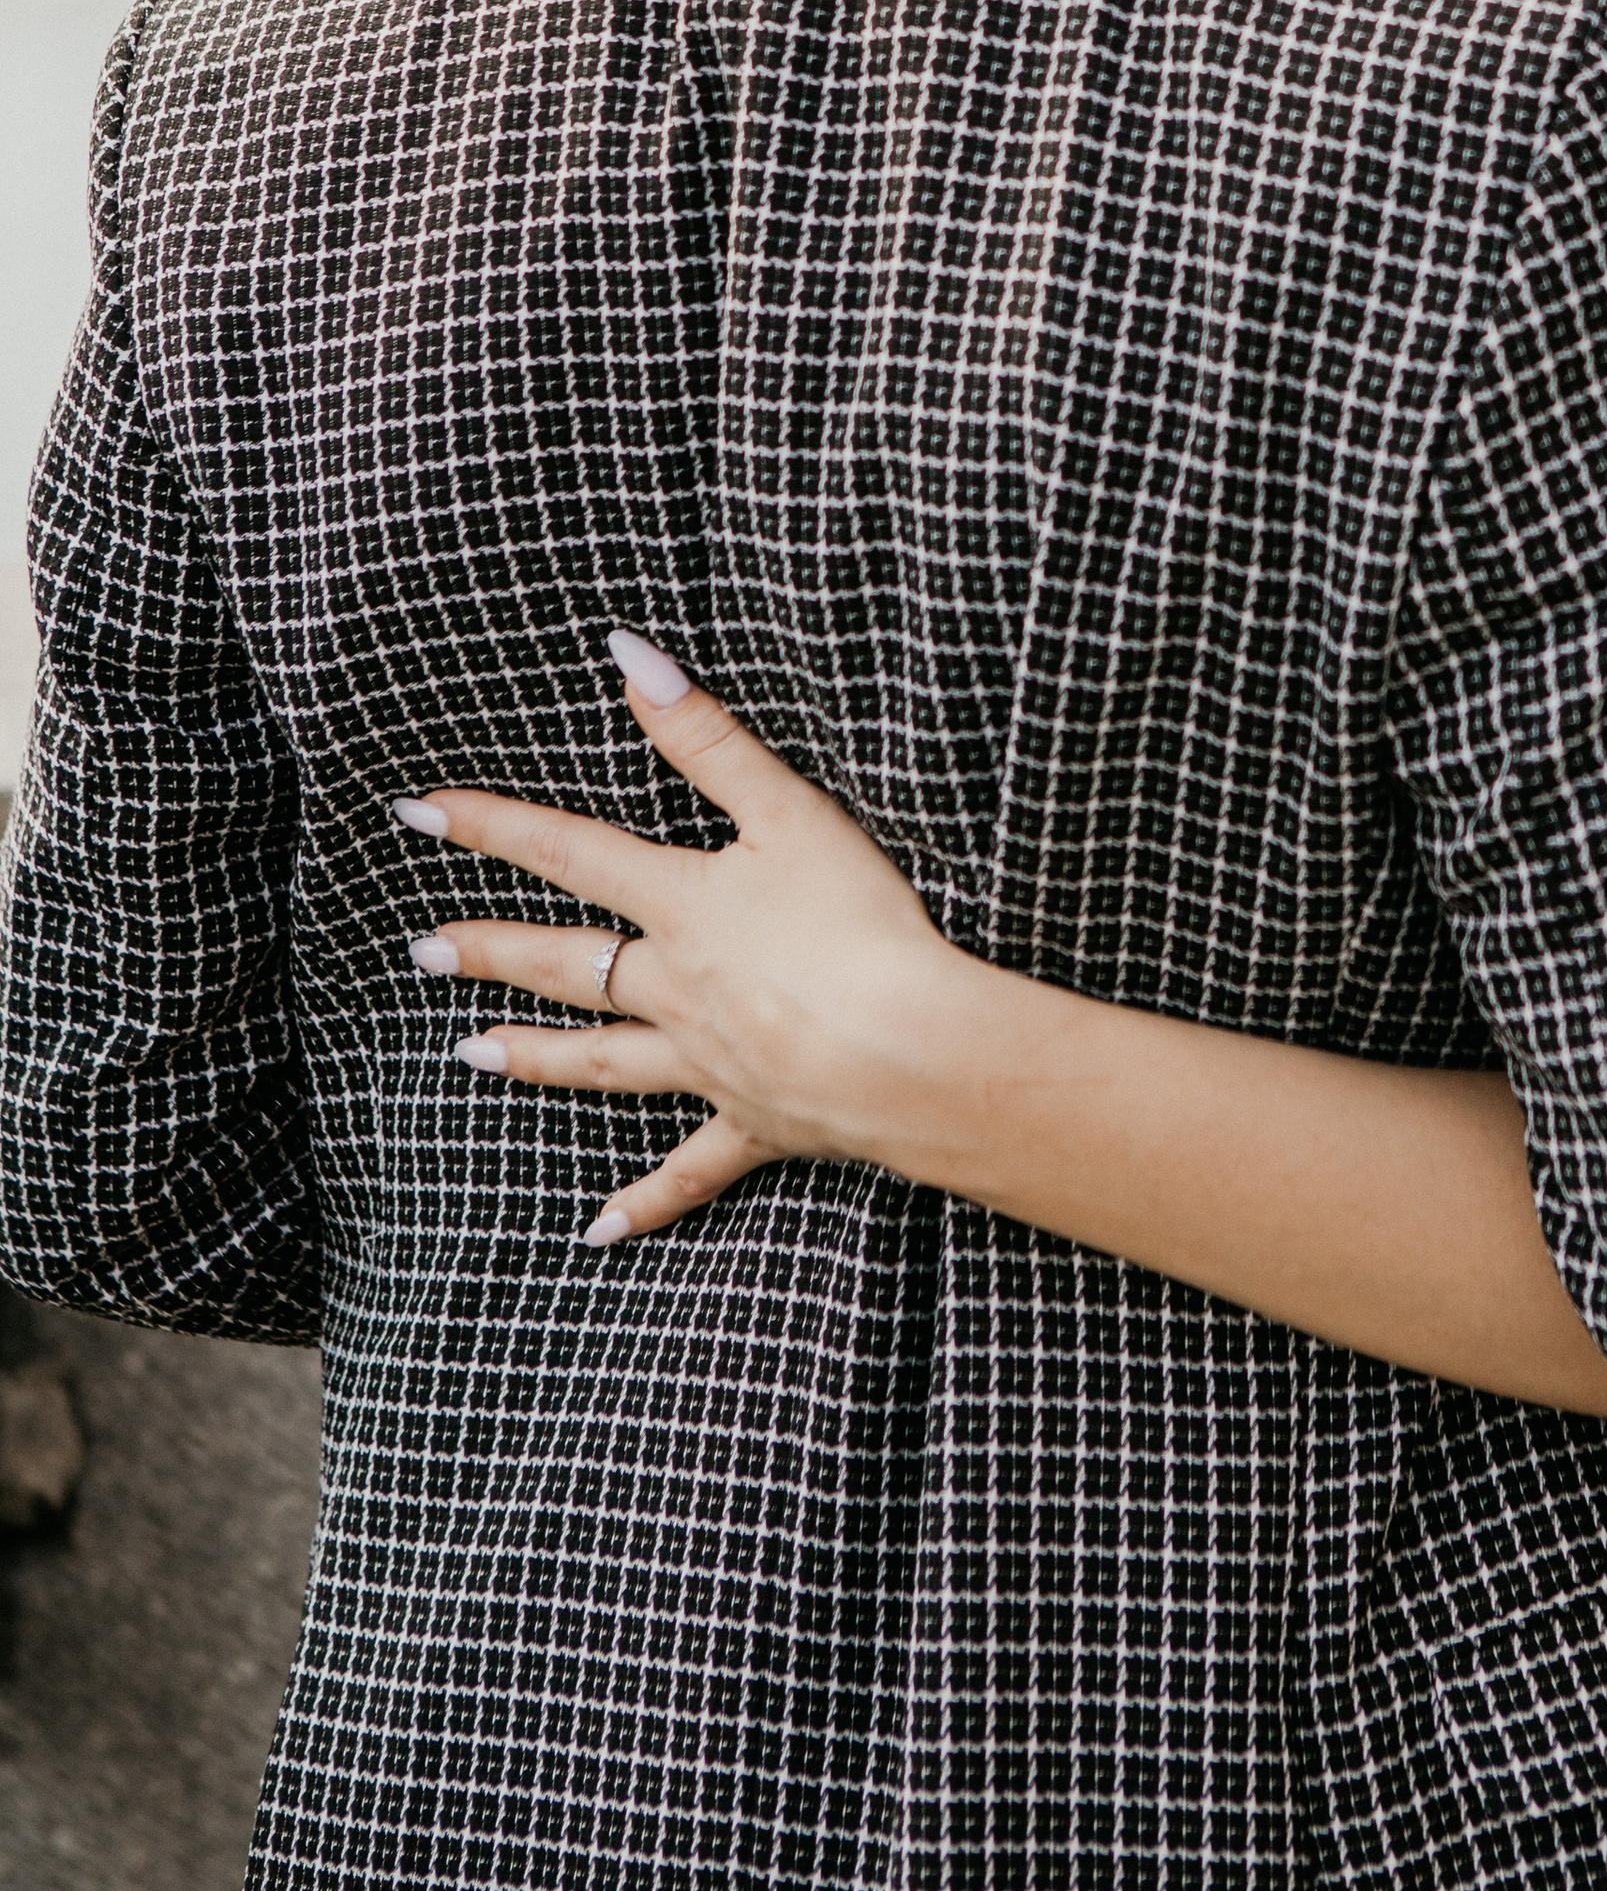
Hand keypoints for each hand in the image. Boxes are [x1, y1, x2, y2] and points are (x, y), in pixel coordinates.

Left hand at [396, 644, 987, 1245]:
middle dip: (489, 950)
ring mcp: (706, 1063)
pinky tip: (599, 1233)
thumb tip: (627, 658)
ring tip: (469, 1054)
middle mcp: (675, 989)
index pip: (569, 853)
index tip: (416, 811)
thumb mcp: (790, 809)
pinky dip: (644, 1201)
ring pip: (600, 1061)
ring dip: (533, 1056)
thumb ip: (707, 736)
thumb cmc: (859, 923)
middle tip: (421, 948)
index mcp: (683, 907)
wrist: (906, 1050)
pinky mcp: (753, 1124)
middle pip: (565, 963)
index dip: (491, 826)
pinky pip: (687, 1170)